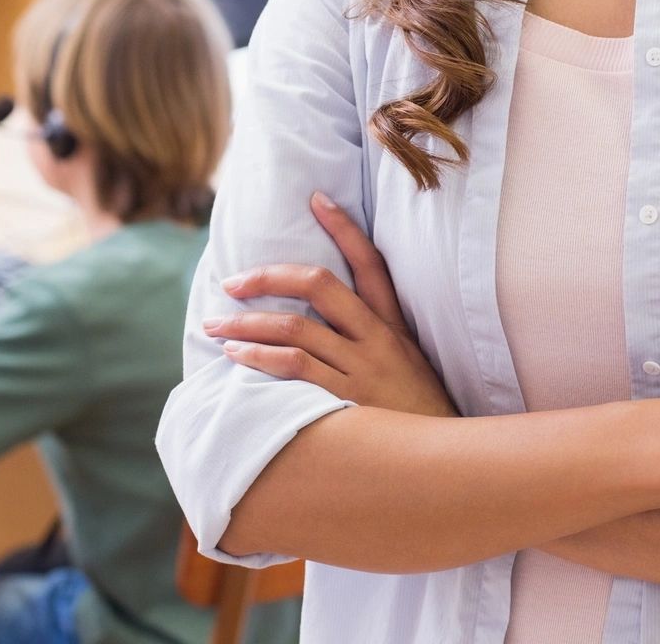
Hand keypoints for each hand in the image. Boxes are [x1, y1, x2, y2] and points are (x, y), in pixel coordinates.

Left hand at [204, 191, 457, 417]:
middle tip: (233, 281)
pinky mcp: (346, 399)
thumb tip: (329, 325)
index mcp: (394, 325)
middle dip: (271, 275)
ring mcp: (362, 367)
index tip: (316, 199)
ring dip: (249, 322)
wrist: (442, 461)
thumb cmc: (418, 415)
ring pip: (297, 326)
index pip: (370, 263)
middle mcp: (378, 338)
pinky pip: (296, 367)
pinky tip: (236, 355)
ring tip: (217, 325)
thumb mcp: (408, 366)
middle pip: (321, 284)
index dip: (344, 228)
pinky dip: (261, 356)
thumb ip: (376, 341)